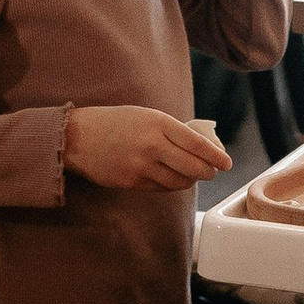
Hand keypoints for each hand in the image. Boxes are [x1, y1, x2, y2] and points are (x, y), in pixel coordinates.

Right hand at [63, 107, 234, 192]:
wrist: (76, 136)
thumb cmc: (114, 122)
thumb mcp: (146, 115)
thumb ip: (171, 130)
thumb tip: (200, 148)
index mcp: (158, 123)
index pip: (198, 144)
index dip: (217, 156)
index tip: (227, 162)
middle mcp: (152, 145)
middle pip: (194, 167)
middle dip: (209, 172)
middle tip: (213, 171)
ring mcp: (141, 166)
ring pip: (180, 182)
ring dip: (191, 180)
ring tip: (193, 175)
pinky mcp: (132, 182)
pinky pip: (162, 188)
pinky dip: (172, 185)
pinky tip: (172, 178)